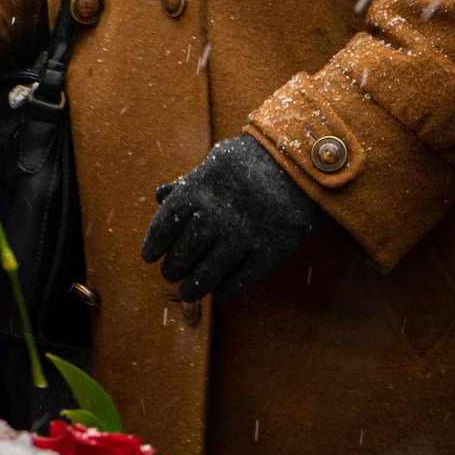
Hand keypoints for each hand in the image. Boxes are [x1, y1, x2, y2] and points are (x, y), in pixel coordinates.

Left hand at [141, 135, 323, 302]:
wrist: (305, 161)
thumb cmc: (255, 159)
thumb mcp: (217, 161)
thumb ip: (188, 182)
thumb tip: (159, 196)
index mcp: (199, 188)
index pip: (167, 222)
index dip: (155, 242)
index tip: (148, 256)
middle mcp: (218, 214)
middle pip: (186, 249)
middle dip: (174, 265)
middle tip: (169, 274)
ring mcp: (245, 233)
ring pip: (212, 269)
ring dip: (196, 285)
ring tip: (187, 292)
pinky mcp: (272, 248)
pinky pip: (245, 277)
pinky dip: (229, 290)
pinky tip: (219, 296)